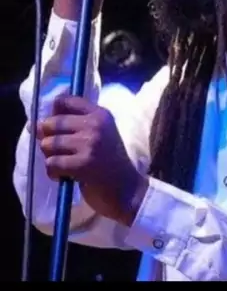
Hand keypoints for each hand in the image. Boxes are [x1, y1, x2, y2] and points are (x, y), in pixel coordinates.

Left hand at [35, 95, 148, 225]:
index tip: (58, 129)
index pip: (64, 101)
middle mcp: (95, 125)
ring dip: (51, 157)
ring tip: (63, 165)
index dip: (53, 114)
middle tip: (60, 152)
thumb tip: (34, 126)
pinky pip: (52, 163)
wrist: (128, 189)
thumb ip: (72, 125)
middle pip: (51, 123)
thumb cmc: (110, 162)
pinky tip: (64, 175)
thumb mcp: (99, 134)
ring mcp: (89, 144)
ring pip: (48, 144)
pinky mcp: (83, 165)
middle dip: (48, 140)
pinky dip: (53, 172)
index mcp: (99, 114)